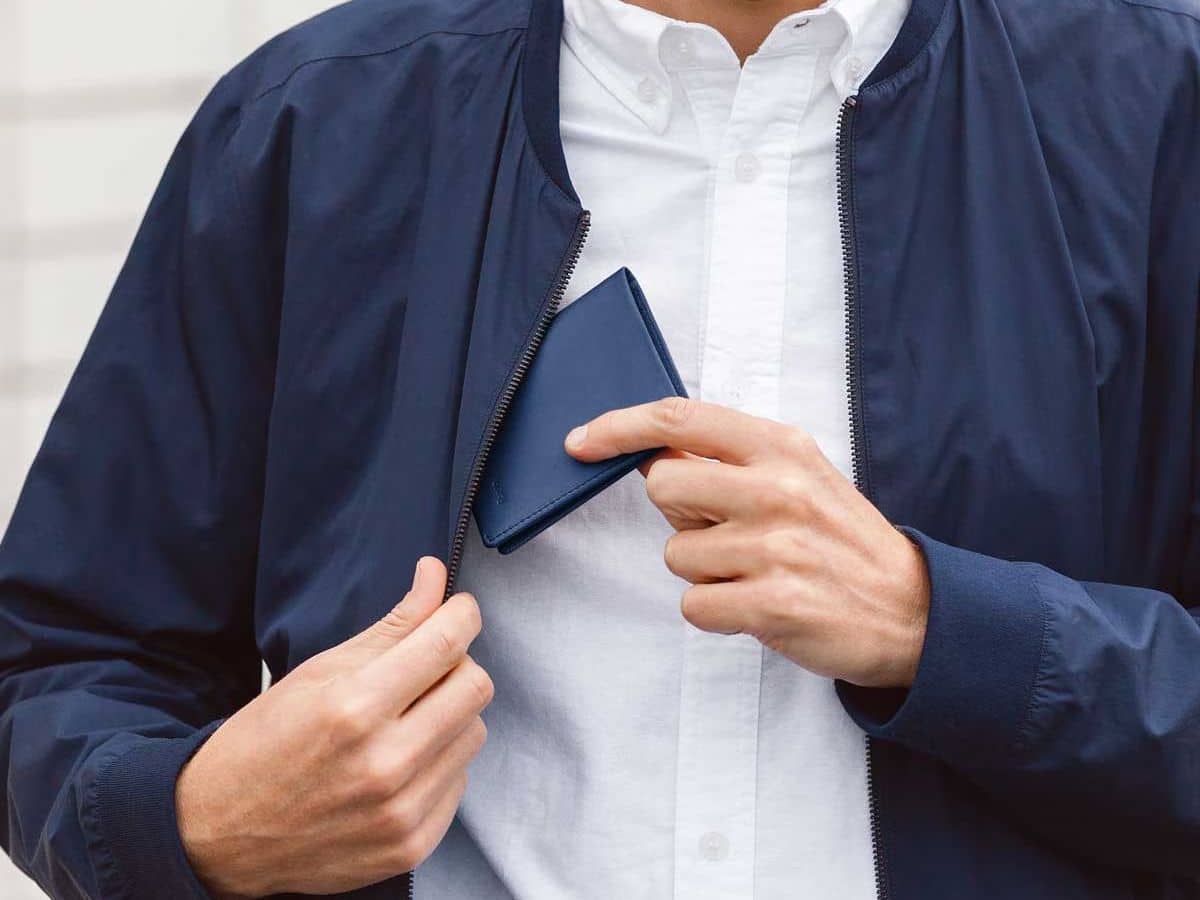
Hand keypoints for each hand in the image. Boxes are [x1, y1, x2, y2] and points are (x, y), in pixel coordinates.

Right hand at [175, 558, 491, 896]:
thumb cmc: (265, 743)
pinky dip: (439, 763)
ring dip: (450, 715)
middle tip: (426, 666)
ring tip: (404, 720)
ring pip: (474, 733)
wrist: (217, 835)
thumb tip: (437, 576)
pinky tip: (399, 763)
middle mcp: (384, 763)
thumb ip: (393, 625)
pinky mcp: (411, 847)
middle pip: (475, 687)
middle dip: (458, 665)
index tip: (459, 609)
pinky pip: (460, 782)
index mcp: (353, 707)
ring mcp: (401, 812)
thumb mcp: (320, 671)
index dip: (463, 615)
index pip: (446, 644)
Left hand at [565, 398, 929, 688]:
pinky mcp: (773, 604)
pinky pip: (695, 605)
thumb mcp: (800, 475)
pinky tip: (758, 604)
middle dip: (679, 516)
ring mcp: (776, 548)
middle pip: (662, 488)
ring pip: (676, 555)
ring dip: (704, 571)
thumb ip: (732, 461)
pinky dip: (715, 611)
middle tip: (725, 531)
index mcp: (781, 446)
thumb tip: (653, 458)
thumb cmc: (841, 539)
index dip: (618, 426)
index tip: (581, 441)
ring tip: (756, 573)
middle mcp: (777, 489)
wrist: (911, 610)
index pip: (679, 419)